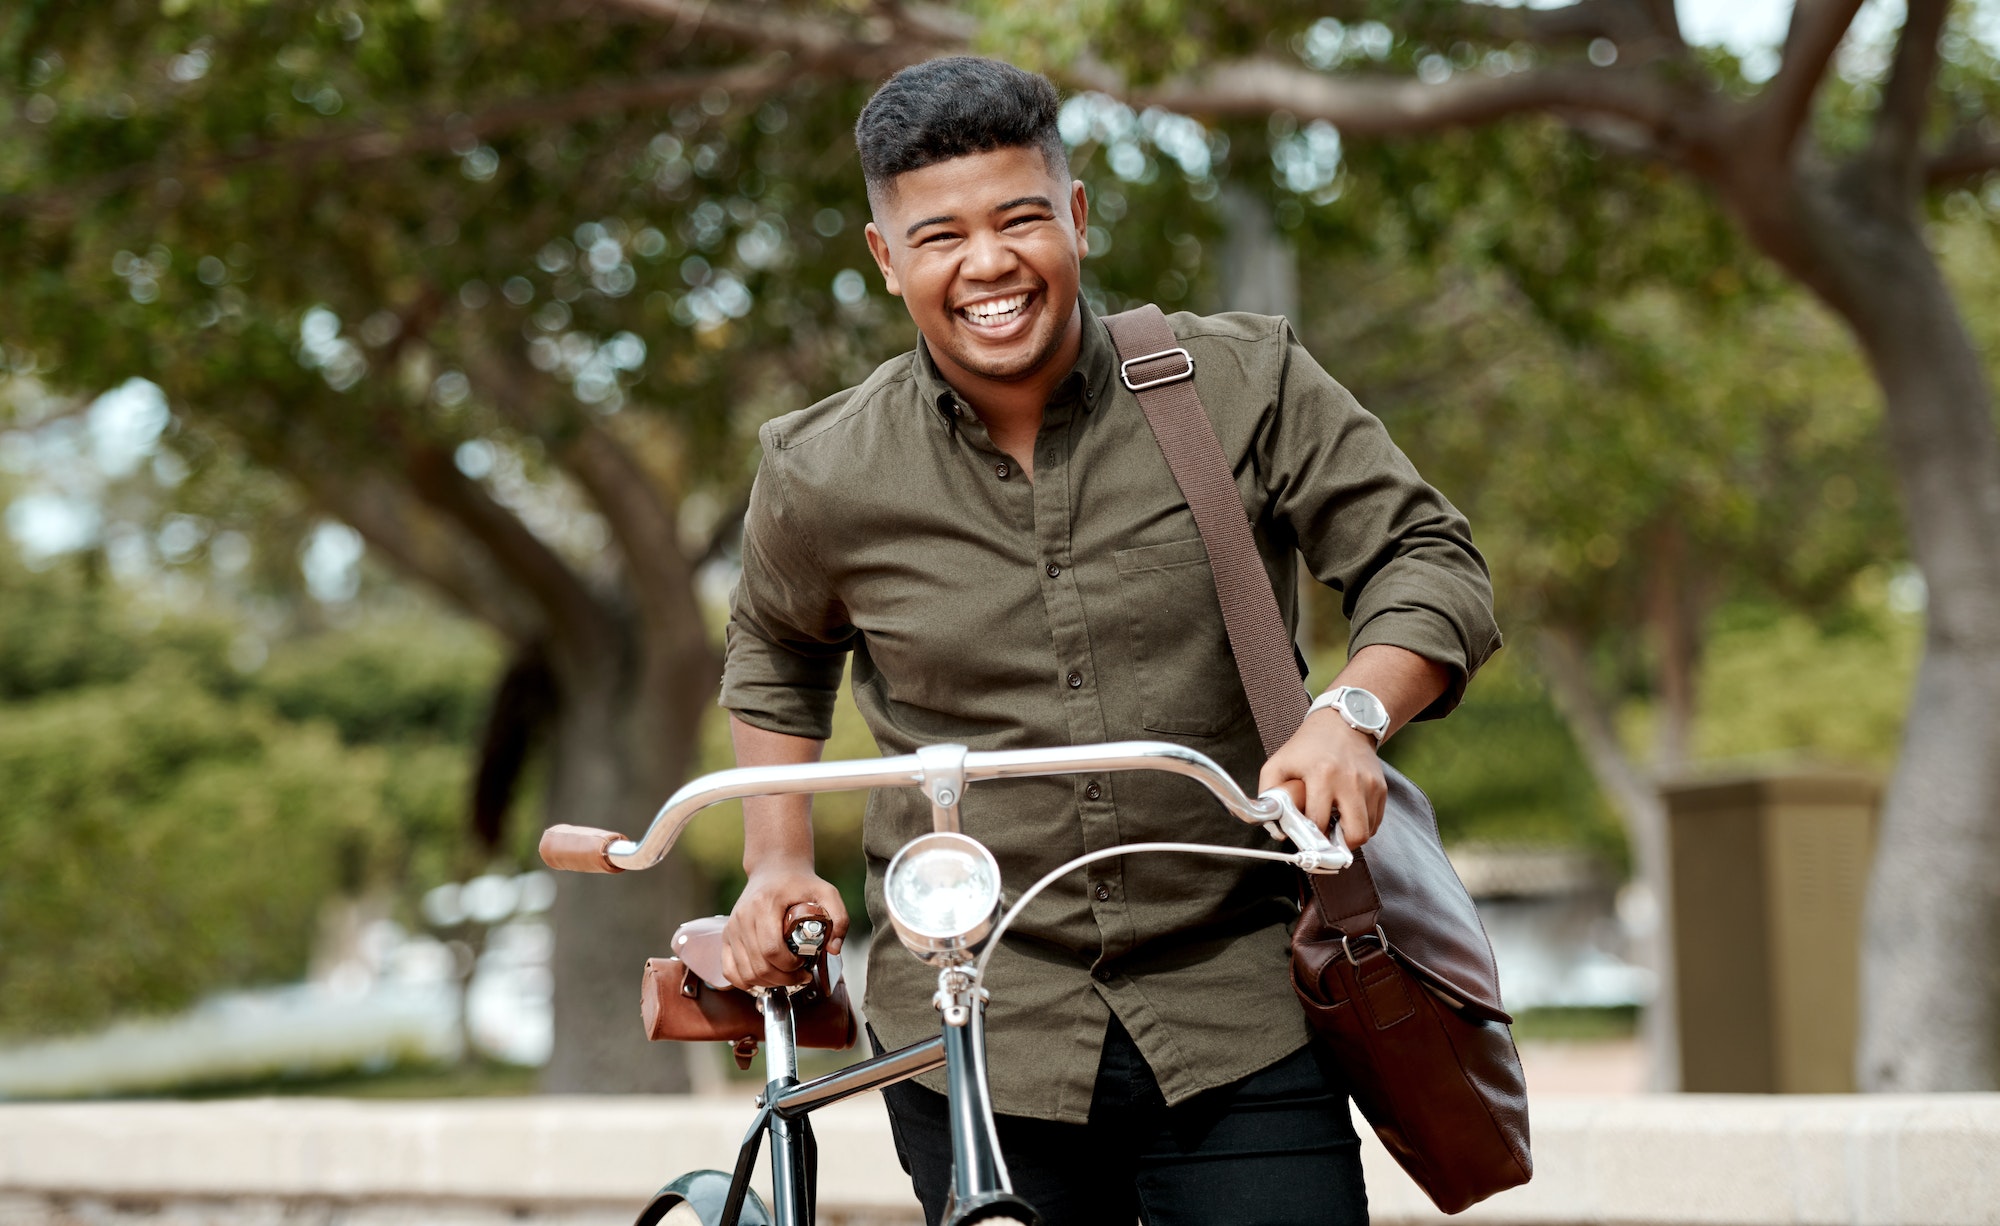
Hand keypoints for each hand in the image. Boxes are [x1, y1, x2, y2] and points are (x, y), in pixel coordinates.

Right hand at [722, 860, 849, 988]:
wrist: (773, 869)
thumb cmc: (800, 883)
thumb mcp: (827, 893)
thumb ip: (839, 919)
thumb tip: (834, 949)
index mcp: (765, 905)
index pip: (772, 949)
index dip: (790, 966)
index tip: (805, 965)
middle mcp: (743, 917)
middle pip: (759, 966)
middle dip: (783, 979)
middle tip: (800, 976)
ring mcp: (732, 927)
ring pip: (745, 973)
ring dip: (768, 983)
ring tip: (785, 977)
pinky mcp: (727, 935)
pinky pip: (729, 970)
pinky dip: (746, 982)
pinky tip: (764, 978)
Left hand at [1257, 711, 1387, 849]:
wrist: (1343, 723)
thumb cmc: (1308, 746)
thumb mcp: (1278, 764)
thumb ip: (1269, 796)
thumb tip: (1277, 829)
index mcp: (1322, 775)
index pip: (1319, 823)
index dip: (1310, 837)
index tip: (1305, 839)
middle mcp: (1350, 781)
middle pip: (1354, 834)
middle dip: (1339, 846)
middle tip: (1326, 840)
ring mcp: (1370, 785)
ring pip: (1367, 831)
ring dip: (1350, 834)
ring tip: (1335, 824)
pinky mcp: (1381, 787)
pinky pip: (1376, 820)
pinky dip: (1362, 824)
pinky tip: (1347, 813)